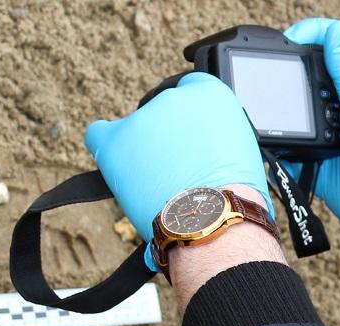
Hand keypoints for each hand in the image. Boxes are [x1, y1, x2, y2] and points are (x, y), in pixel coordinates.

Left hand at [84, 73, 272, 269]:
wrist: (213, 220)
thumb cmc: (234, 197)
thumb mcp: (240, 149)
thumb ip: (216, 135)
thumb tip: (203, 145)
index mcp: (211, 93)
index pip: (190, 91)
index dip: (187, 119)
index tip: (187, 138)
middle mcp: (175, 97)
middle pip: (161, 111)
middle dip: (165, 137)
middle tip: (176, 169)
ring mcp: (143, 117)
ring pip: (135, 130)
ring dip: (142, 151)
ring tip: (157, 185)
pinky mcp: (116, 140)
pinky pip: (99, 135)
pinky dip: (107, 149)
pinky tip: (117, 166)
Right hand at [284, 18, 339, 256]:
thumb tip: (330, 33)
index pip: (332, 44)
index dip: (309, 34)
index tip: (286, 41)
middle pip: (305, 78)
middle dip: (286, 78)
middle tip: (270, 86)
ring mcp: (327, 137)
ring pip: (291, 117)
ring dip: (280, 118)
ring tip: (271, 121)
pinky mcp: (316, 166)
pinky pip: (286, 155)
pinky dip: (276, 154)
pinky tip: (269, 152)